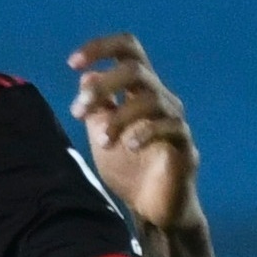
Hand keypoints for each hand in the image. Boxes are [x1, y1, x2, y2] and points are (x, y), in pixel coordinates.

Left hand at [68, 34, 201, 233]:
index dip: (101, 48)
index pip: (127, 52)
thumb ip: (96, 107)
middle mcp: (160, 98)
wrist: (149, 208)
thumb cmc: (128, 168)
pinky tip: (129, 146)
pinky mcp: (185, 144)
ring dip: (119, 117)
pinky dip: (146, 132)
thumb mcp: (102, 134)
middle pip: (136, 69)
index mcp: (138, 91)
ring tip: (103, 142)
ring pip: (150, 98)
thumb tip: (86, 77)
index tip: (71, 63)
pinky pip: (171, 126)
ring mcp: (175, 120)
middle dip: (103, 86)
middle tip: (78, 112)